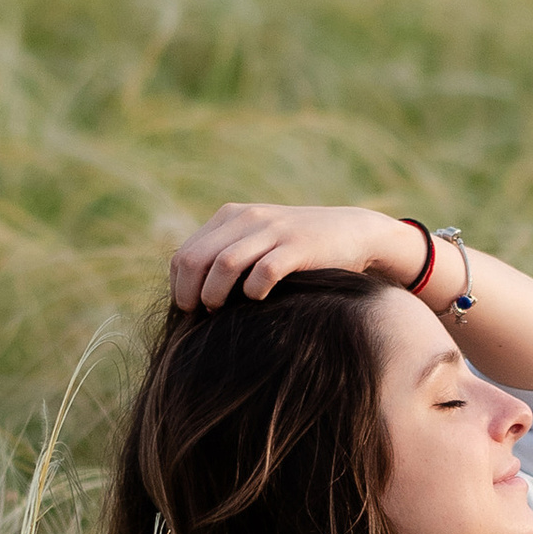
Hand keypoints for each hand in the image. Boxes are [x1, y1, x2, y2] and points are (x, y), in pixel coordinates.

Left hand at [169, 199, 428, 314]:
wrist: (353, 232)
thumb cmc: (299, 248)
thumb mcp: (258, 240)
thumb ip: (227, 254)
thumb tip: (190, 295)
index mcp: (232, 216)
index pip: (185, 253)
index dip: (179, 286)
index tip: (187, 310)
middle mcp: (248, 218)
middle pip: (197, 259)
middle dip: (190, 293)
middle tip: (198, 317)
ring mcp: (274, 231)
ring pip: (225, 264)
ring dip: (215, 294)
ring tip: (218, 312)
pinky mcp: (299, 246)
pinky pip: (264, 271)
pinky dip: (253, 290)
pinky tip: (257, 300)